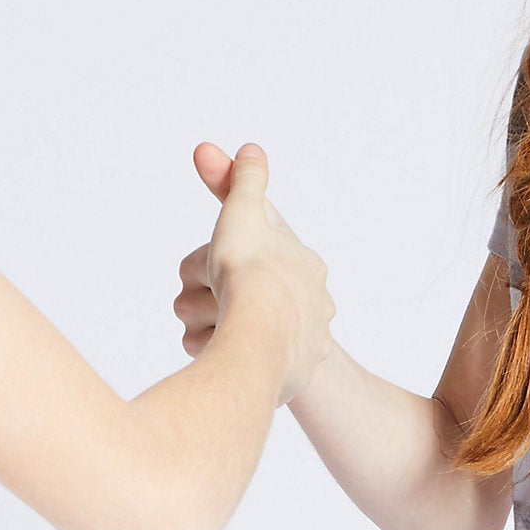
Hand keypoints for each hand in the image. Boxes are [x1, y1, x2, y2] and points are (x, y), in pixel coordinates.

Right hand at [174, 141, 333, 403]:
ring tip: (217, 330)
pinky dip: (227, 361)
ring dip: (214, 328)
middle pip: (245, 298)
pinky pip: (247, 369)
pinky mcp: (291, 381)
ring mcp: (305, 345)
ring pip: (242, 334)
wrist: (259, 340)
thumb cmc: (249, 273)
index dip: (221, 259)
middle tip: (214, 299)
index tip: (222, 266)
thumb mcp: (244, 212)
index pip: (254, 256)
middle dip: (214, 298)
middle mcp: (314, 306)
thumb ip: (244, 179)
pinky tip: (224, 358)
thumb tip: (250, 148)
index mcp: (307, 268)